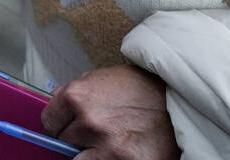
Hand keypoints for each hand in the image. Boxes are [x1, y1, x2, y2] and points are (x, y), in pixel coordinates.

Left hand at [40, 65, 178, 159]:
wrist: (180, 101)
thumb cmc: (143, 88)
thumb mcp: (104, 78)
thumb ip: (76, 91)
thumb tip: (54, 103)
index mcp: (78, 96)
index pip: (49, 122)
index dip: (58, 125)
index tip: (65, 128)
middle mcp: (89, 122)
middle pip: (64, 142)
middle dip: (77, 139)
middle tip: (97, 134)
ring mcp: (108, 146)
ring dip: (91, 154)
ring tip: (110, 144)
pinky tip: (124, 151)